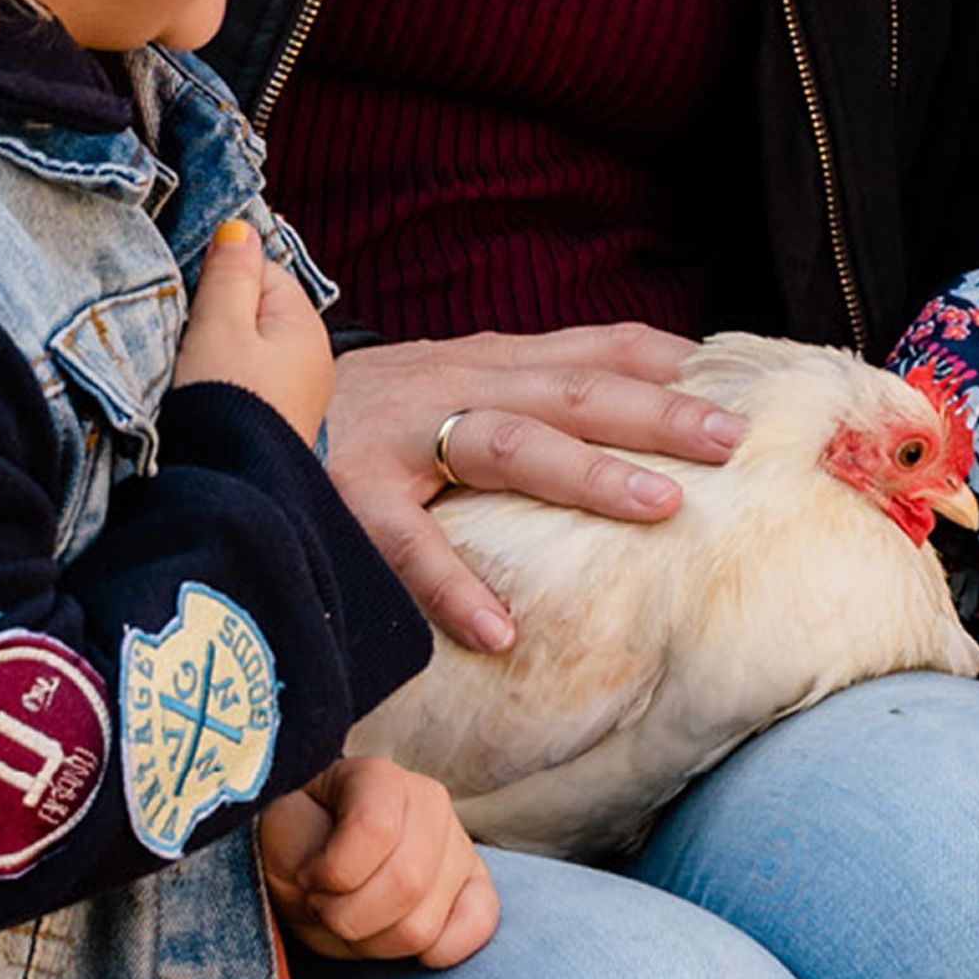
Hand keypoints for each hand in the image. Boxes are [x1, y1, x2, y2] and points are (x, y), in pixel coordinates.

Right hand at [175, 221, 333, 440]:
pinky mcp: (274, 421)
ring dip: (217, 350)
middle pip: (257, 311)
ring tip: (190, 370)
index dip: (222, 277)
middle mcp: (311, 358)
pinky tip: (202, 394)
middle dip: (218, 315)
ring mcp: (296, 394)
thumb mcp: (220, 328)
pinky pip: (248, 381)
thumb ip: (230, 276)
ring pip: (249, 348)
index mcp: (305, 327)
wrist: (228, 492)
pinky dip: (223, 379)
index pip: (264, 271)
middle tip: (187, 339)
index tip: (190, 301)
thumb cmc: (223, 404)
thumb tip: (240, 229)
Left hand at [256, 758, 498, 967]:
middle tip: (325, 907)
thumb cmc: (297, 848)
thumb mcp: (280, 833)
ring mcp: (459, 845)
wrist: (312, 867)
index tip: (307, 877)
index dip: (330, 873)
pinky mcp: (475, 888)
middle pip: (406, 883)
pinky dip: (435, 951)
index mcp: (378, 777)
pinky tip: (401, 941)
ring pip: (421, 926)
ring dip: (372, 941)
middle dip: (347, 917)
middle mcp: (429, 802)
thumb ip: (303, 846)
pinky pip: (475, 928)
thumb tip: (338, 885)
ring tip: (355, 919)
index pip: (375, 829)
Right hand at [327, 326, 748, 651]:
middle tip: (735, 440)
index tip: (744, 384)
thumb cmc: (362, 412)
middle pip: (574, 390)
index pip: (593, 349)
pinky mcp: (349, 493)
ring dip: (589, 473)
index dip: (668, 363)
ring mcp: (403, 436)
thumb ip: (526, 395)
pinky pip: (407, 542)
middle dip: (659, 412)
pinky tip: (499, 629)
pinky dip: (452, 585)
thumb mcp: (449, 384)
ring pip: (511, 444)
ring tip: (661, 507)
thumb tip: (632, 411)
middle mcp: (455, 385)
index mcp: (486, 363)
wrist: (234, 410)